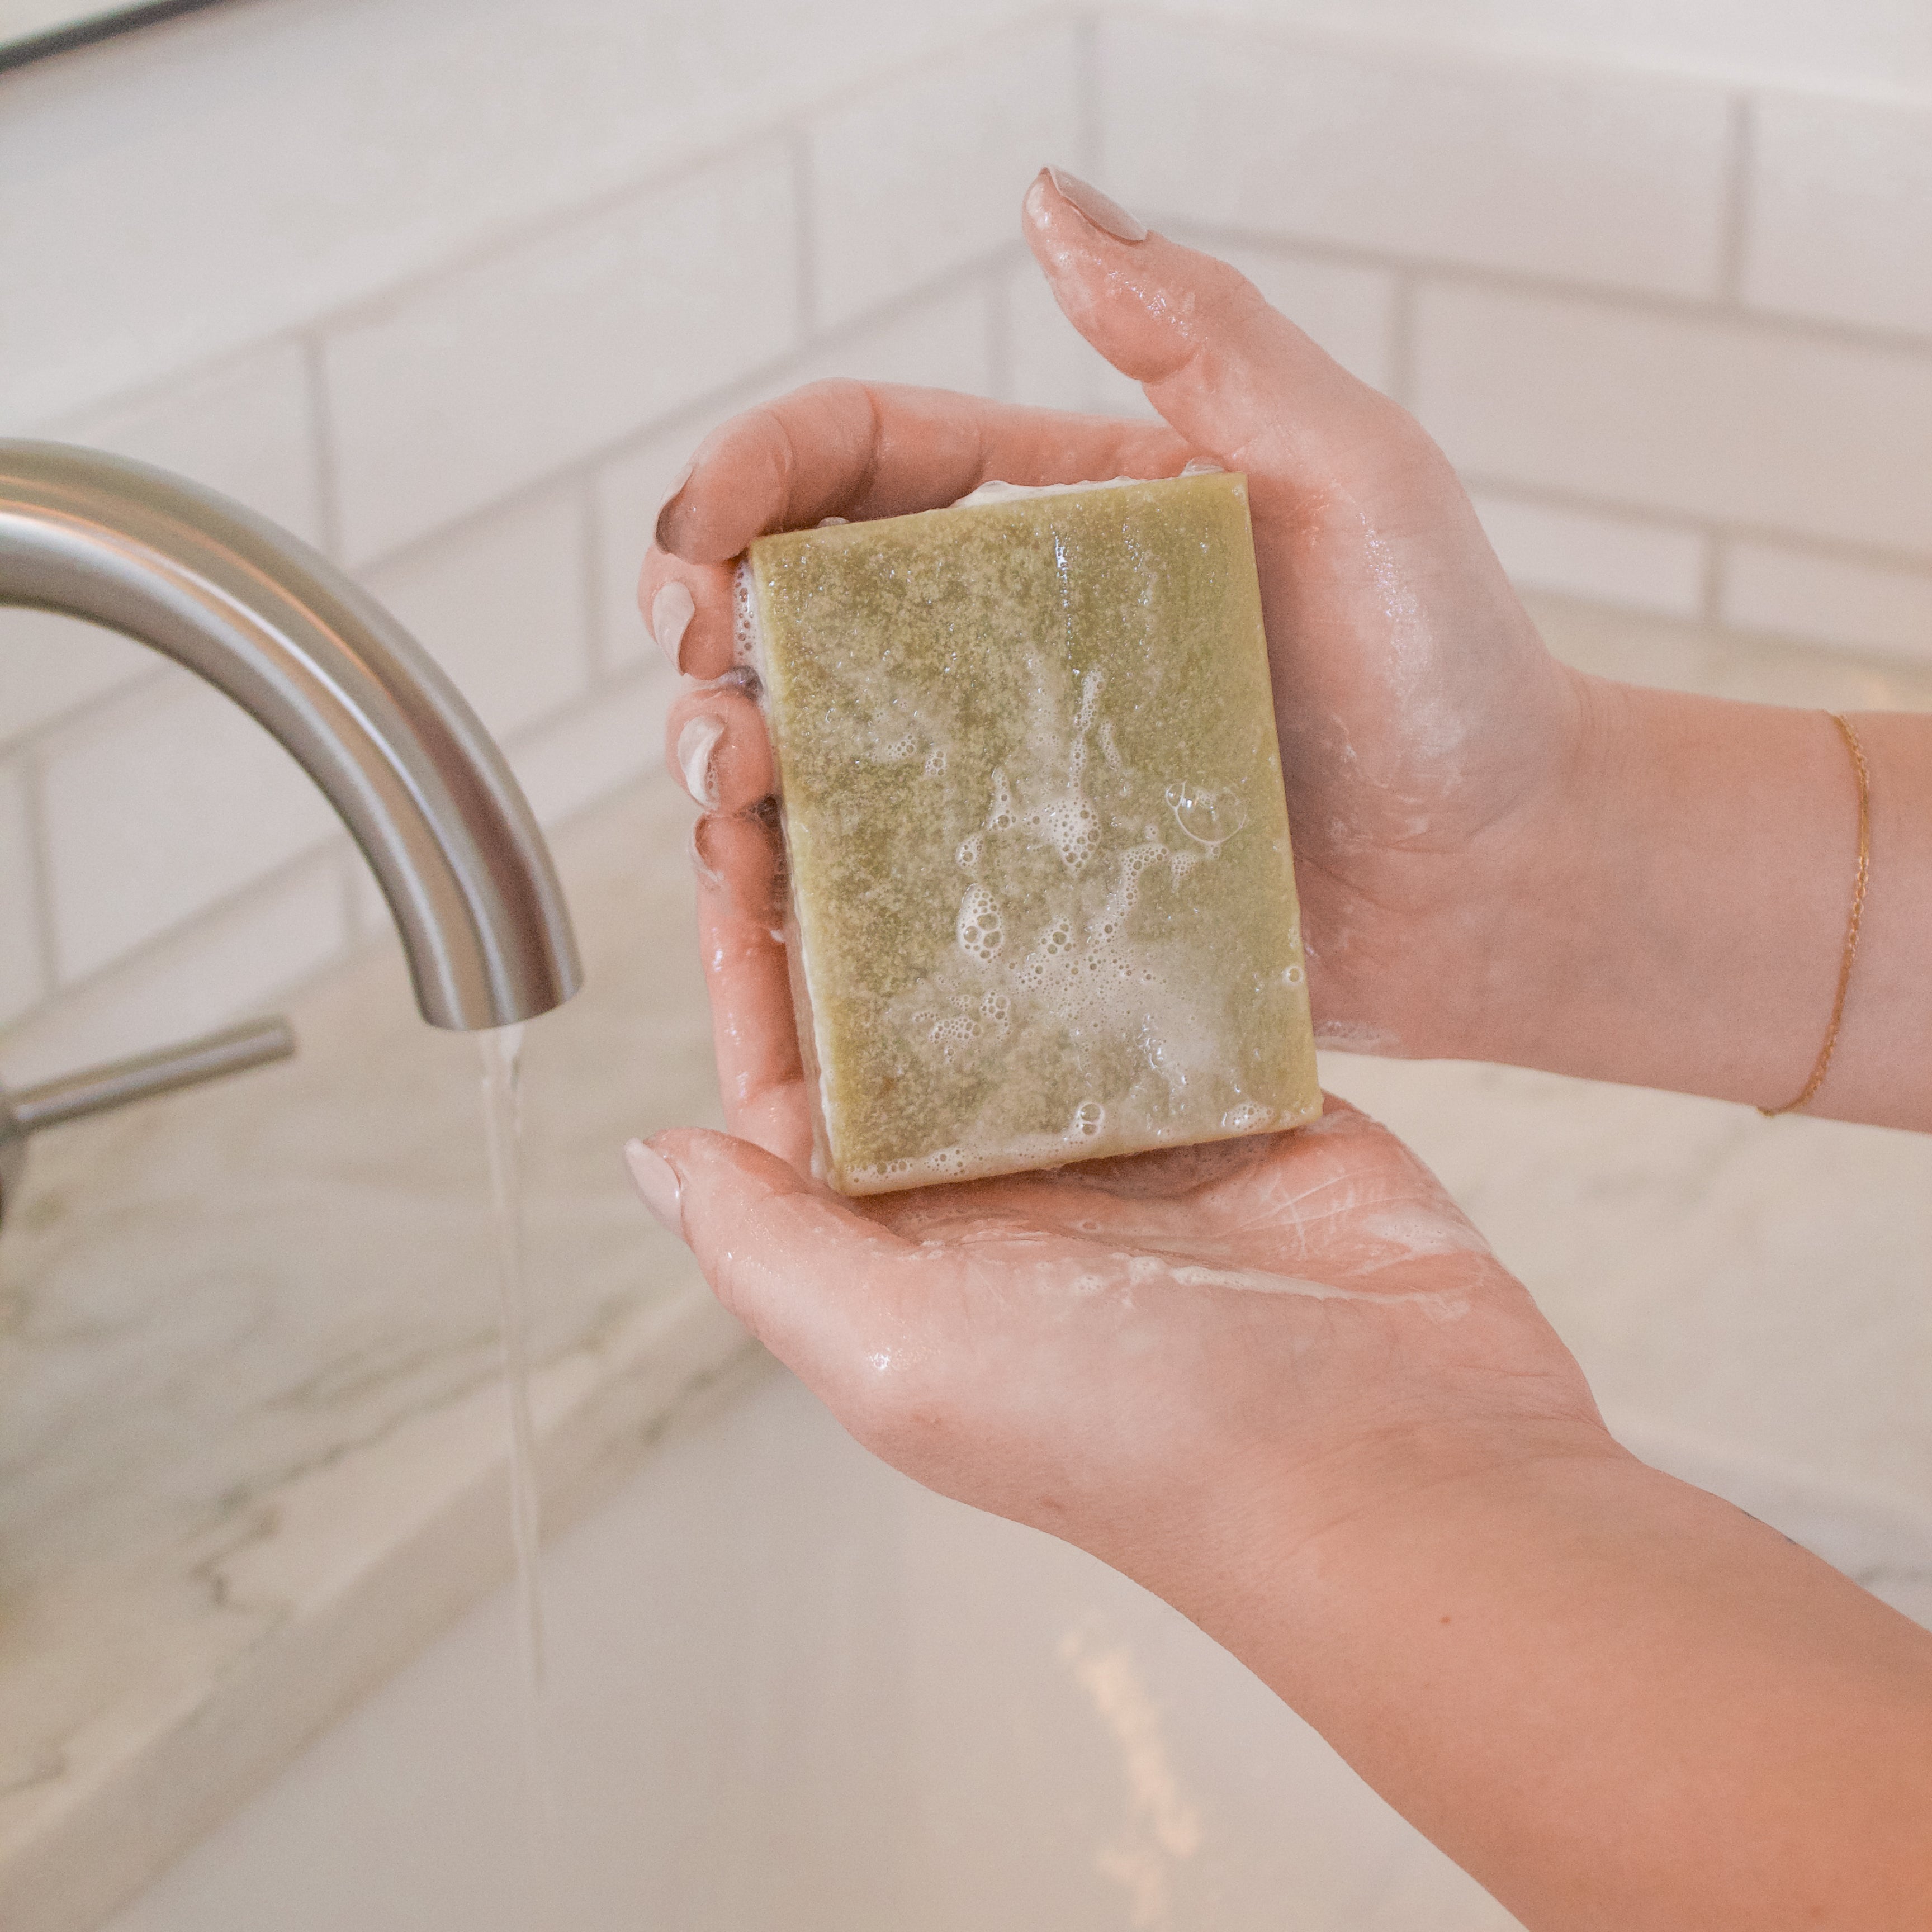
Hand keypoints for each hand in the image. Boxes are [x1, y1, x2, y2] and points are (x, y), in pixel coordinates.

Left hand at [626, 798, 1606, 1600]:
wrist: (1380, 1455)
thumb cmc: (1130, 1438)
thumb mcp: (898, 1355)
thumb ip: (766, 1251)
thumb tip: (652, 1161)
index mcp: (898, 1246)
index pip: (789, 1086)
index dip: (750, 970)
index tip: (727, 846)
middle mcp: (993, 1187)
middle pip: (894, 1015)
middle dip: (851, 899)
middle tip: (822, 765)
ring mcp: (1113, 1137)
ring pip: (1017, 983)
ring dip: (974, 882)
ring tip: (937, 756)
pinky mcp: (1222, 1095)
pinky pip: (1146, 980)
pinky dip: (1115, 905)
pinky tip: (1081, 808)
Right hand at [642, 166, 1592, 1067]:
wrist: (1506, 877)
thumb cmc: (1451, 670)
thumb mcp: (1348, 472)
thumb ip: (1205, 336)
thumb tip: (1045, 200)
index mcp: (1060, 517)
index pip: (863, 459)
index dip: (754, 474)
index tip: (702, 532)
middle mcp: (1010, 645)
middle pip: (800, 609)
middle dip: (707, 628)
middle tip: (703, 684)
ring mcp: (1009, 778)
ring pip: (813, 757)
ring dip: (724, 767)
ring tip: (724, 794)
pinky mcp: (1022, 900)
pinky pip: (879, 898)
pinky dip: (801, 905)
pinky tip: (767, 916)